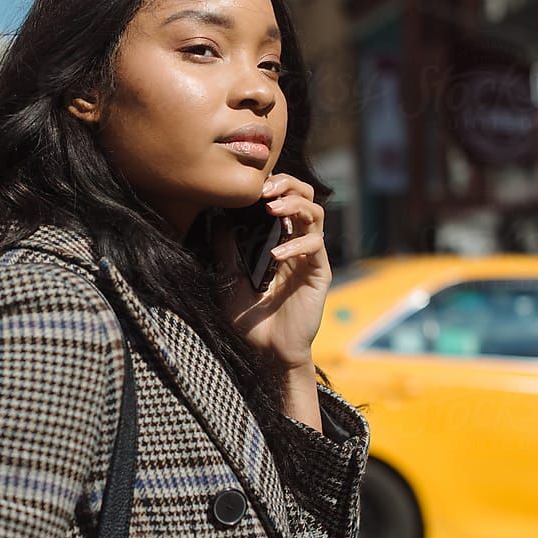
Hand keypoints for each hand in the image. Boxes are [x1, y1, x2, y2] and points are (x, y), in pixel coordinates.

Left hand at [211, 173, 331, 369]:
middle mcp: (296, 243)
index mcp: (276, 240)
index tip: (251, 184)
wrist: (268, 353)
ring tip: (272, 209)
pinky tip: (275, 255)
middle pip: (305, 196)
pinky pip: (315, 247)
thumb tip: (218, 218)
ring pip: (315, 213)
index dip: (272, 184)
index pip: (281, 199)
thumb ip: (226, 251)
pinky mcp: (319, 272)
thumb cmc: (250, 321)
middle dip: (287, 184)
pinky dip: (295, 245)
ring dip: (294, 204)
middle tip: (265, 190)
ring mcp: (310, 257)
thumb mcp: (229, 281)